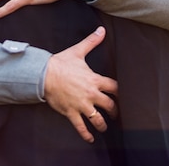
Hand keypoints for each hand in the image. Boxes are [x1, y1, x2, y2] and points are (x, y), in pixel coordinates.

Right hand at [44, 27, 117, 142]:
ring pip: (97, 118)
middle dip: (114, 110)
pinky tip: (90, 138)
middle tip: (116, 113)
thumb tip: (101, 30)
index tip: (124, 96)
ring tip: (104, 127)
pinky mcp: (71, 112)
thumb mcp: (78, 51)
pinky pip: (81, 126)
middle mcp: (91, 94)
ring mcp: (81, 104)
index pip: (114, 87)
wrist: (44, 74)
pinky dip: (86, 134)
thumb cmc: (61, 63)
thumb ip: (92, 41)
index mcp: (94, 79)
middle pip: (109, 105)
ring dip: (102, 124)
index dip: (120, 92)